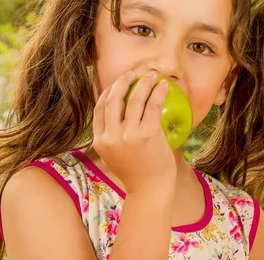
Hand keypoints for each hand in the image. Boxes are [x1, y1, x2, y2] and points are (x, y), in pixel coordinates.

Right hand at [92, 71, 176, 194]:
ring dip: (143, 83)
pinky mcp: (148, 134)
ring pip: (134, 99)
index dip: (108, 91)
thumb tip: (122, 110)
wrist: (150, 190)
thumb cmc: (137, 171)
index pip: (100, 109)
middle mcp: (111, 137)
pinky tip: (163, 86)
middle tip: (133, 73)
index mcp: (100, 141)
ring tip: (151, 76)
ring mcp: (129, 136)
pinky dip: (158, 92)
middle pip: (114, 100)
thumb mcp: (116, 154)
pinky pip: (152, 106)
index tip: (118, 82)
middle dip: (123, 82)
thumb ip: (114, 135)